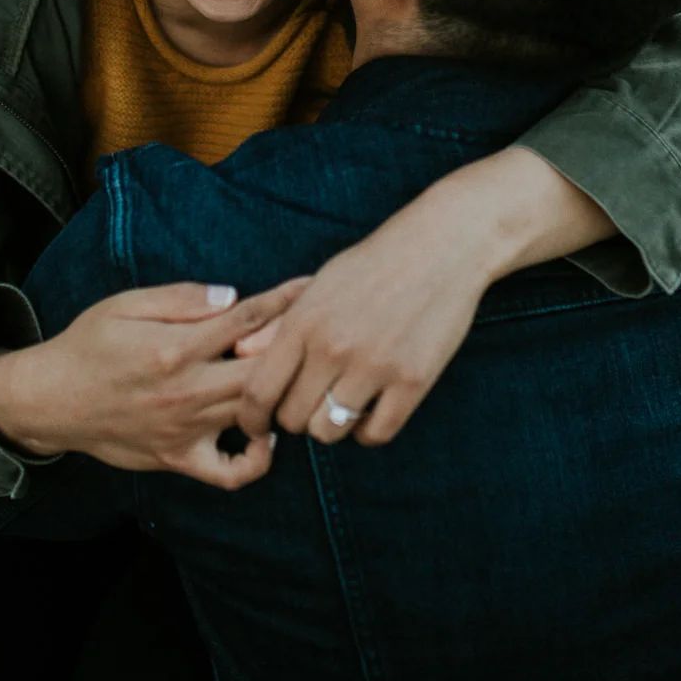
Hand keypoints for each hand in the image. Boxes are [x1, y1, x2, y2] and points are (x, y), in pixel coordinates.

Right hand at [0, 278, 307, 490]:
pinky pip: (229, 473)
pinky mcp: (179, 458)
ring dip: (282, 395)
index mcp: (176, 347)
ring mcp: (185, 430)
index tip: (311, 287)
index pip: (246, 319)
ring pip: (254, 415)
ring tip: (300, 377)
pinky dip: (256, 461)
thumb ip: (181, 299)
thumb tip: (233, 296)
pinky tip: (265, 438)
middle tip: (316, 334)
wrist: (51, 400)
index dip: (284, 300)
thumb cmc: (90, 344)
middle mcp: (186, 391)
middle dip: (294, 350)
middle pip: (262, 370)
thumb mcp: (126, 304)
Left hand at [234, 227, 486, 446]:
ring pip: (330, 431)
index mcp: (304, 322)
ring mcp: (374, 366)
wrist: (441, 247)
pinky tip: (371, 409)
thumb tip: (239, 353)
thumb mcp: (320, 284)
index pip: (258, 392)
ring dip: (331, 425)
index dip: (251, 418)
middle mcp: (333, 347)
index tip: (258, 425)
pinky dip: (368, 430)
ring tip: (340, 403)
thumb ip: (279, 321)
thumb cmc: (374, 264)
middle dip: (294, 417)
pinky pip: (376, 434)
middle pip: (292, 419)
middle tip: (308, 403)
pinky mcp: (412, 381)